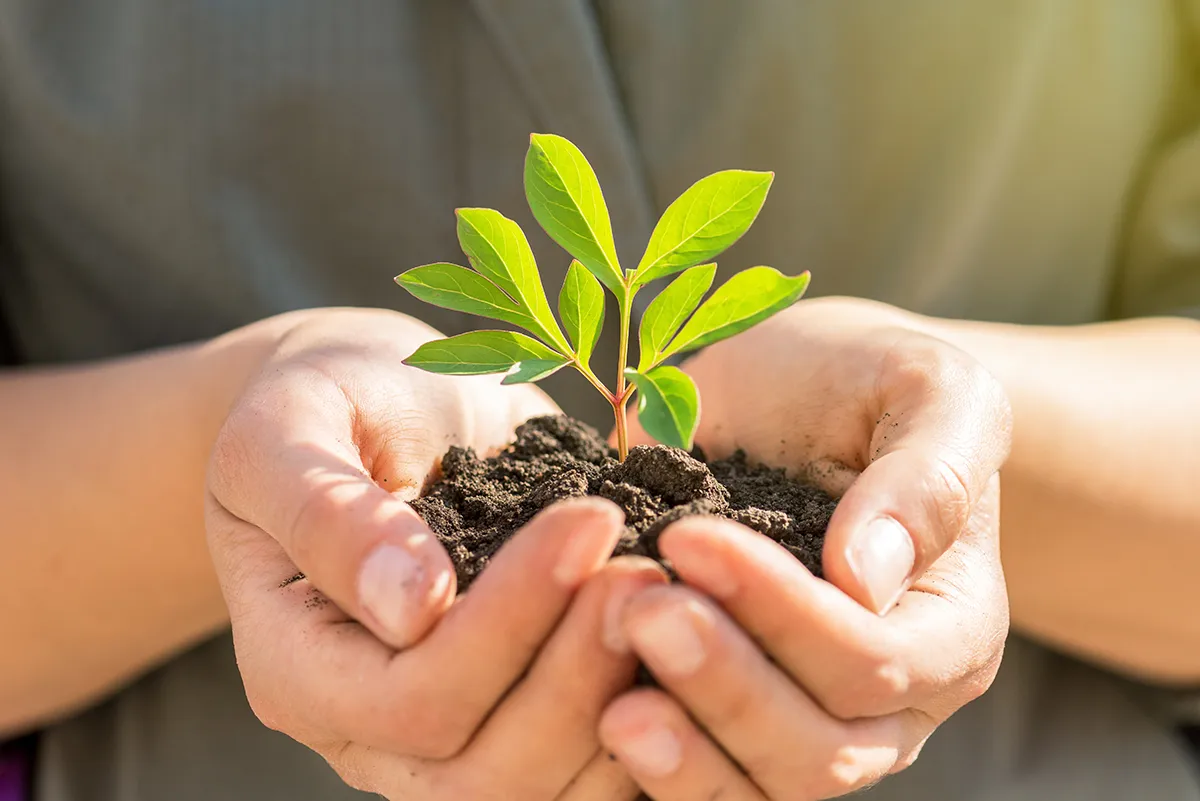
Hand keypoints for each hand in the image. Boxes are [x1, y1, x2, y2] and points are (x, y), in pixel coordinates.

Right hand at [205, 309, 655, 799]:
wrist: (380, 409)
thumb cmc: (329, 402)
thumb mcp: (290, 429)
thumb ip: (327, 513)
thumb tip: (414, 607)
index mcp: (295, 664)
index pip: (410, 698)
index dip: (508, 623)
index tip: (588, 520)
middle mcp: (366, 726)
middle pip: (484, 772)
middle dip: (579, 674)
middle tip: (648, 574)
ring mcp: (442, 733)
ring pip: (542, 790)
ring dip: (624, 706)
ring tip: (676, 601)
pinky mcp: (510, 712)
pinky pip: (583, 767)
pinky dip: (646, 720)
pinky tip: (687, 643)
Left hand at [602, 297, 1011, 798]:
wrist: (796, 394)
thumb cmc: (868, 383)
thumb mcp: (927, 388)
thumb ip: (927, 474)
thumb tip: (868, 578)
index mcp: (950, 627)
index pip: (875, 661)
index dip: (783, 613)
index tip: (691, 538)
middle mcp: (892, 700)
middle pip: (820, 751)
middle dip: (726, 689)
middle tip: (638, 611)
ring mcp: (810, 720)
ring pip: (760, 788)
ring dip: (683, 753)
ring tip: (610, 702)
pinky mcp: (734, 721)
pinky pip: (702, 779)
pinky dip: (653, 767)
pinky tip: (598, 716)